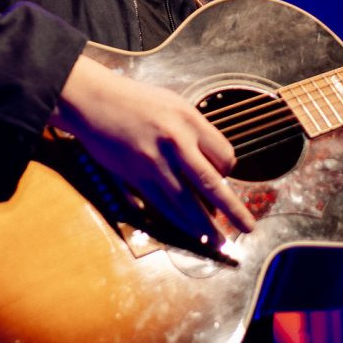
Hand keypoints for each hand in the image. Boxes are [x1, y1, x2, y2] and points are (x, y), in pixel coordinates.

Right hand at [53, 54, 256, 241]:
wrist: (94, 101)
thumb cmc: (136, 100)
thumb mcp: (174, 104)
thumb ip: (194, 132)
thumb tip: (210, 163)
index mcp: (189, 121)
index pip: (223, 156)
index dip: (228, 171)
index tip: (224, 175)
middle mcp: (175, 143)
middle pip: (211, 184)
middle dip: (232, 210)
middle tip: (248, 228)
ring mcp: (153, 163)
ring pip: (185, 202)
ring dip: (204, 226)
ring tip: (219, 242)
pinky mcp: (135, 176)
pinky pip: (160, 205)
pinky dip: (177, 220)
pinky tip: (189, 231)